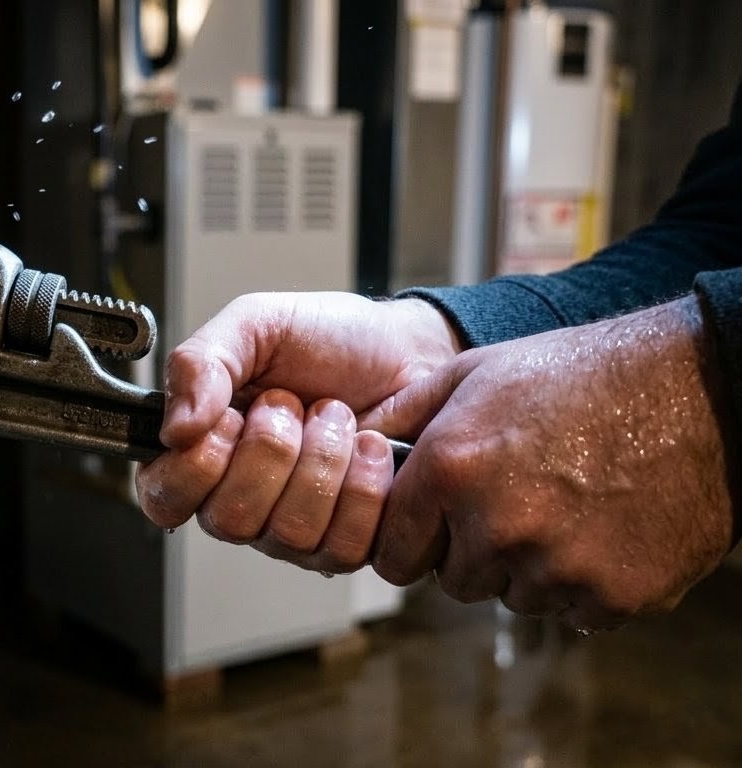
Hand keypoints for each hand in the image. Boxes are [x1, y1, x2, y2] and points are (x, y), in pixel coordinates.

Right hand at [136, 293, 460, 572]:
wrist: (411, 350)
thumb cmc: (330, 338)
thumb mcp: (253, 324)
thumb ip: (198, 364)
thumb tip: (174, 430)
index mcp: (200, 452)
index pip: (162, 498)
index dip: (196, 464)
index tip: (231, 417)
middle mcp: (239, 500)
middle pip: (228, 520)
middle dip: (271, 450)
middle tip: (292, 404)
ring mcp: (292, 530)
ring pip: (289, 533)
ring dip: (322, 459)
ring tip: (336, 416)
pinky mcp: (348, 542)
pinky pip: (345, 544)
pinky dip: (364, 485)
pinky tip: (370, 448)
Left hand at [363, 296, 733, 628]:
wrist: (697, 391)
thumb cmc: (578, 374)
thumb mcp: (474, 373)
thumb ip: (401, 414)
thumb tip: (344, 439)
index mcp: (450, 472)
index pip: (392, 554)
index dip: (412, 540)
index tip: (434, 524)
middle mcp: (496, 526)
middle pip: (454, 580)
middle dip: (473, 550)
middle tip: (516, 500)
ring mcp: (557, 567)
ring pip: (515, 596)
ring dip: (531, 566)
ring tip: (567, 504)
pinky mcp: (613, 596)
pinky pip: (575, 611)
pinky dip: (587, 582)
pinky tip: (605, 528)